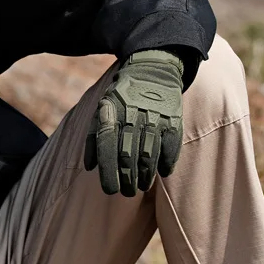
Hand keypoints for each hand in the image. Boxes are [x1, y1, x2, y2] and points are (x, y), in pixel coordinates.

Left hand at [85, 49, 183, 195]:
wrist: (152, 72)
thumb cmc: (122, 99)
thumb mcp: (102, 111)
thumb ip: (93, 138)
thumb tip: (89, 167)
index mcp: (111, 114)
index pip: (106, 148)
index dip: (108, 172)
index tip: (109, 190)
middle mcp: (132, 116)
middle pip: (127, 156)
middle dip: (127, 180)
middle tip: (127, 192)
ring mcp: (154, 118)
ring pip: (149, 156)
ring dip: (146, 177)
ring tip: (142, 186)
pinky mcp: (173, 120)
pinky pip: (170, 148)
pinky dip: (166, 163)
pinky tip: (162, 172)